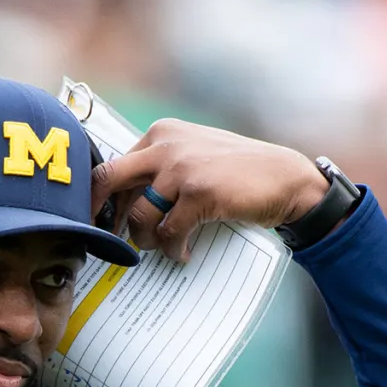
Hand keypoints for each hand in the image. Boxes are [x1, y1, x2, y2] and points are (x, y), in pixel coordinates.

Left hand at [90, 120, 330, 262]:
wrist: (284, 178)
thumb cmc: (237, 172)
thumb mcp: (193, 155)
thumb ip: (159, 169)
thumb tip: (121, 202)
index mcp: (161, 133)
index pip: (113, 165)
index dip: (102, 199)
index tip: (103, 221)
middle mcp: (166, 145)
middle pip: (109, 181)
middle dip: (103, 215)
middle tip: (107, 239)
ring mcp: (181, 167)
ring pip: (139, 215)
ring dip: (146, 241)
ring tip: (163, 247)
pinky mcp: (198, 192)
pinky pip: (168, 233)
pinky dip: (172, 250)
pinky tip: (182, 253)